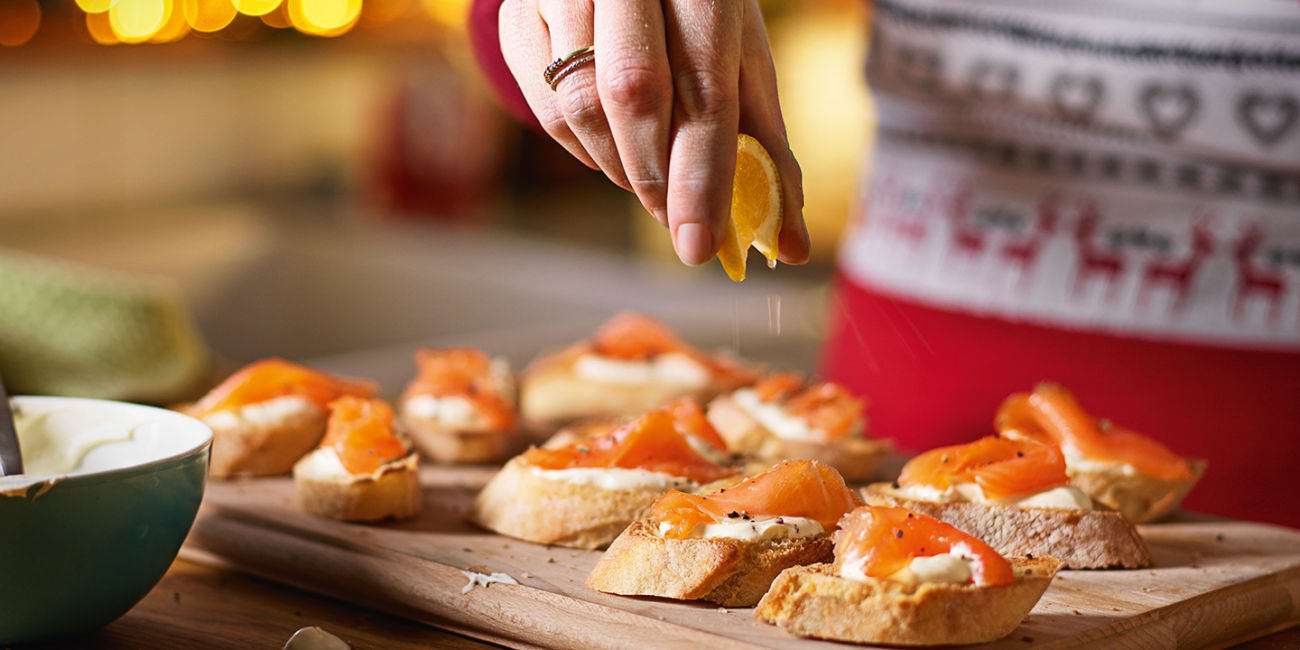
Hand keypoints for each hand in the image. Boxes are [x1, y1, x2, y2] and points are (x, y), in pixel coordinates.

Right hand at [498, 0, 809, 266]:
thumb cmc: (693, 19)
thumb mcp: (739, 60)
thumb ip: (765, 147)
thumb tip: (791, 246)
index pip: (702, 87)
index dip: (700, 175)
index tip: (699, 244)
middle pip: (633, 92)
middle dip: (655, 176)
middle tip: (671, 220)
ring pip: (580, 105)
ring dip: (618, 166)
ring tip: (646, 175)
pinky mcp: (517, 19)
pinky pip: (545, 107)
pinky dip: (583, 148)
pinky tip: (609, 144)